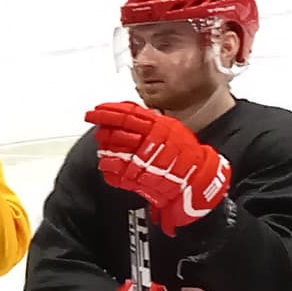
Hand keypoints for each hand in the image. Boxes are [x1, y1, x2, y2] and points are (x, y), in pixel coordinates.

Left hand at [84, 101, 229, 230]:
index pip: (128, 113)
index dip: (108, 111)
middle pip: (117, 131)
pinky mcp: (139, 179)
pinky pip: (116, 172)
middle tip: (94, 124)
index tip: (96, 110)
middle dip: (102, 127)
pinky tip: (106, 163)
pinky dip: (108, 167)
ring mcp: (144, 161)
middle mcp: (150, 142)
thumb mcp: (172, 129)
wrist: (197, 180)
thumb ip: (151, 121)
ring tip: (102, 144)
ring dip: (104, 147)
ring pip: (114, 150)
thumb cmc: (187, 155)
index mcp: (159, 127)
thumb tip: (129, 113)